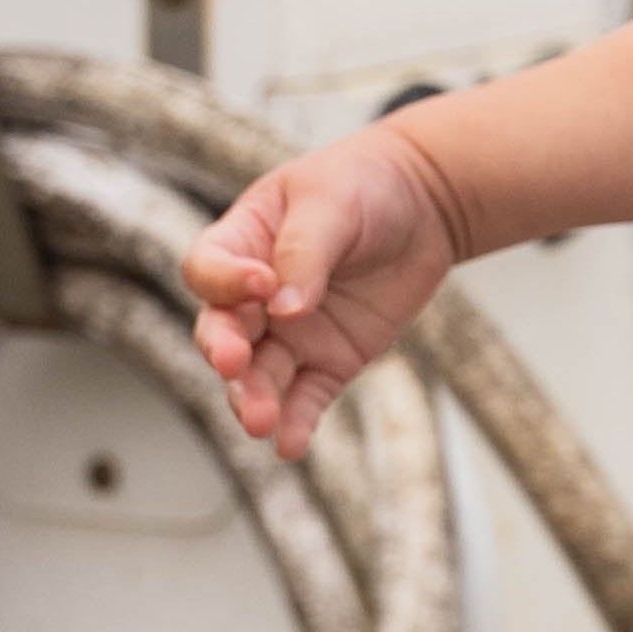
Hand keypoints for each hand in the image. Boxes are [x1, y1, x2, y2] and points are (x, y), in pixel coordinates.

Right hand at [182, 123, 468, 459]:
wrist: (424, 203)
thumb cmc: (363, 186)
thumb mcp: (330, 203)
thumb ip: (304, 254)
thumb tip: (286, 311)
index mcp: (240, 244)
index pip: (208, 272)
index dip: (225, 282)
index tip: (261, 283)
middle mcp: (254, 298)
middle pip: (221, 332)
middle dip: (225, 352)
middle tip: (234, 363)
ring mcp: (290, 334)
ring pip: (258, 376)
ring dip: (254, 399)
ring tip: (260, 422)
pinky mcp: (329, 360)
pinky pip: (305, 398)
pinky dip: (296, 422)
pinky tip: (289, 445)